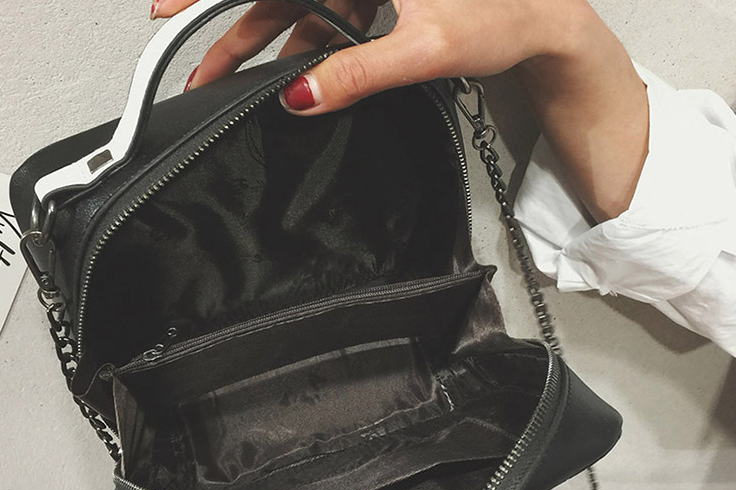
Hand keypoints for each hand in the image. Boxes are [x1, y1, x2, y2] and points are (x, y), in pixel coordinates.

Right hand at [151, 0, 583, 113]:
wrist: (539, 20)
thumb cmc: (501, 14)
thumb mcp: (425, 48)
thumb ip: (359, 71)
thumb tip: (303, 94)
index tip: (167, 8)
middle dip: (230, 30)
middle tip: (196, 64)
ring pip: (293, 11)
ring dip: (260, 47)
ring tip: (229, 82)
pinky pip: (323, 21)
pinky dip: (300, 49)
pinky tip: (288, 76)